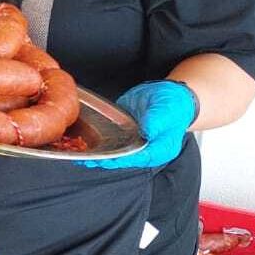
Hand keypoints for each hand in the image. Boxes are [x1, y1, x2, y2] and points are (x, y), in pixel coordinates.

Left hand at [80, 80, 197, 169]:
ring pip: (115, 152)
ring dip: (99, 155)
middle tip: (86, 160)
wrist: (169, 95)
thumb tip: (148, 131)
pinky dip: (98, 143)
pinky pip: (110, 141)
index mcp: (159, 149)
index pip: (138, 158)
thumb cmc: (174, 105)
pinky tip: (84, 143)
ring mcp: (133, 142)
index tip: (106, 160)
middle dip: (105, 160)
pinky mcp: (124, 133)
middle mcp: (145, 149)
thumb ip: (157, 121)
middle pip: (123, 158)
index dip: (121, 159)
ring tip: (81, 156)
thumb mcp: (167, 111)